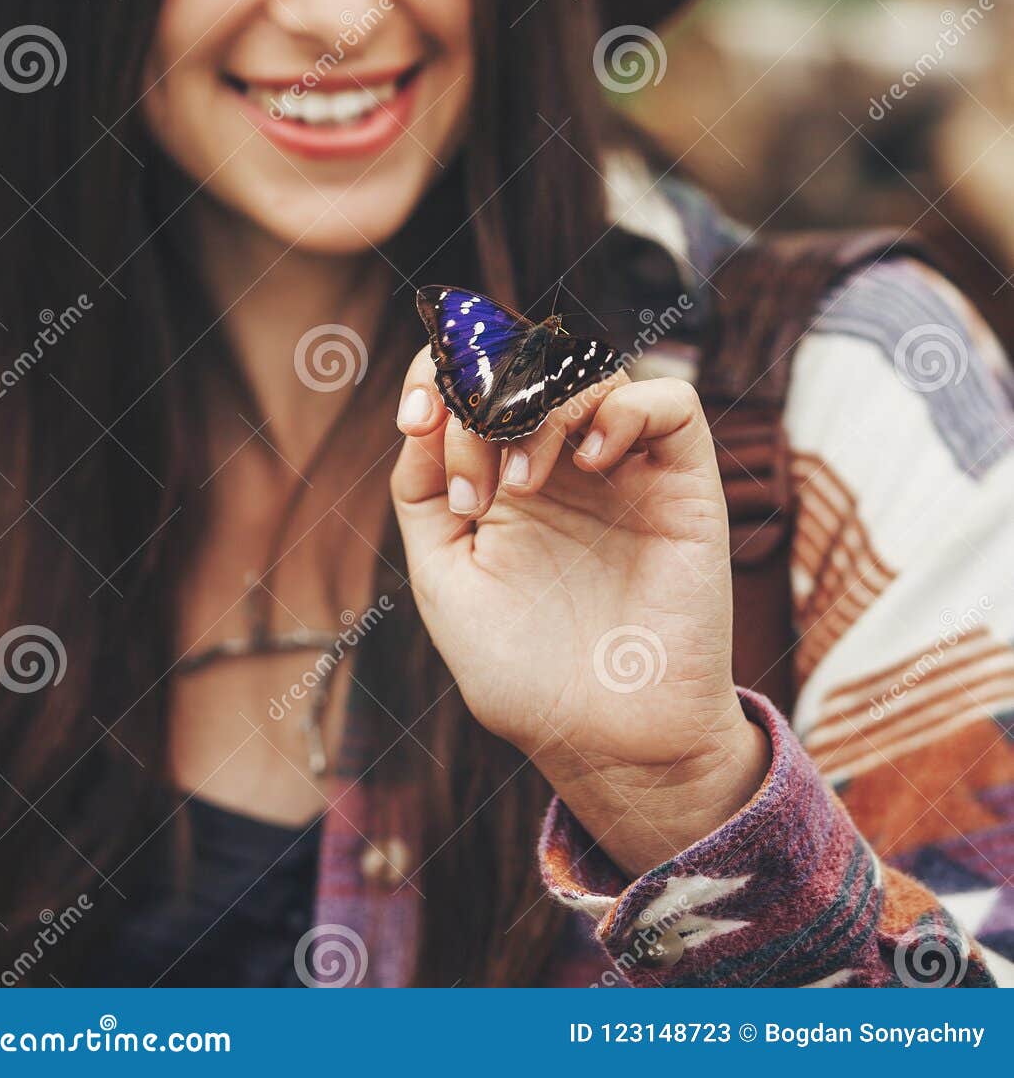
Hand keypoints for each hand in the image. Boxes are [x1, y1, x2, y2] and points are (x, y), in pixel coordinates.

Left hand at [390, 353, 770, 875]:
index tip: (417, 416)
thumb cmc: (525, 674)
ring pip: (589, 370)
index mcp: (503, 473)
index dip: (441, 368)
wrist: (609, 742)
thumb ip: (422, 491)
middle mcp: (564, 458)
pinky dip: (624, 409)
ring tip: (519, 487)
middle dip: (483, 396)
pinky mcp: (684, 481)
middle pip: (527, 360)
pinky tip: (592, 460)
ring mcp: (625, 466)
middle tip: (471, 481)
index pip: (475, 376)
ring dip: (540, 406)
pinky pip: (669, 402)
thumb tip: (425, 411)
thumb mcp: (444, 578)